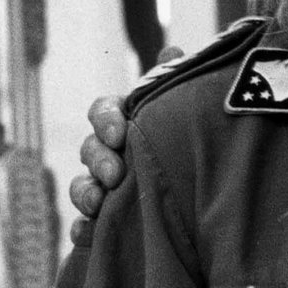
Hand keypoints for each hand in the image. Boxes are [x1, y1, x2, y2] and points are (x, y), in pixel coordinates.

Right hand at [66, 47, 185, 243]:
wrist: (205, 203)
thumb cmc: (190, 145)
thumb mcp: (187, 115)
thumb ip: (174, 85)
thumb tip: (172, 51)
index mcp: (125, 123)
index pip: (102, 111)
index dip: (105, 120)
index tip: (119, 132)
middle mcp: (109, 153)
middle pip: (89, 150)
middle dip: (98, 160)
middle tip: (115, 174)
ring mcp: (104, 188)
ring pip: (82, 186)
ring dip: (85, 193)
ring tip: (98, 205)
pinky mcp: (105, 223)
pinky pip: (84, 226)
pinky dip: (82, 230)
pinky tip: (87, 235)